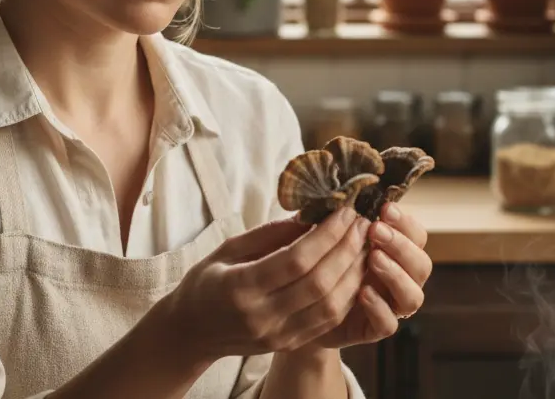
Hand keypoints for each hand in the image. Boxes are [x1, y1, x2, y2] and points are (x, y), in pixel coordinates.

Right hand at [160, 206, 370, 363]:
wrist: (191, 331)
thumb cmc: (206, 282)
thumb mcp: (228, 248)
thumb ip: (269, 232)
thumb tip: (311, 212)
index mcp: (241, 288)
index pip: (296, 259)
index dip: (327, 233)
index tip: (345, 210)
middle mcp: (262, 316)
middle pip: (319, 281)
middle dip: (347, 247)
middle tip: (361, 221)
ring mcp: (278, 335)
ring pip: (332, 304)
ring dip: (354, 271)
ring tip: (363, 242)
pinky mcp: (289, 344)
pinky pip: (329, 320)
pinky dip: (347, 293)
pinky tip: (354, 269)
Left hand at [308, 202, 431, 349]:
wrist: (298, 305)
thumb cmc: (316, 261)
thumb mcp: (324, 236)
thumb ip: (337, 219)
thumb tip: (339, 195)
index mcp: (393, 252)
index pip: (416, 235)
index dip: (406, 222)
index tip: (385, 208)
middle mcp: (399, 279)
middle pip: (422, 265)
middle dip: (401, 245)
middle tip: (376, 231)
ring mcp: (389, 306)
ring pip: (413, 296)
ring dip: (396, 274)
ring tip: (373, 258)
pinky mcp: (372, 330)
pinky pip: (388, 324)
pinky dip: (379, 307)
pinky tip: (363, 292)